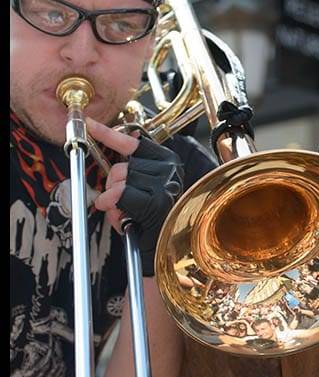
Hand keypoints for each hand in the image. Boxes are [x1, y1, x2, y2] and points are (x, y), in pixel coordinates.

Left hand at [89, 118, 183, 275]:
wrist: (165, 251)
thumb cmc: (151, 221)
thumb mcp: (142, 190)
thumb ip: (131, 168)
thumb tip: (123, 139)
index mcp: (169, 163)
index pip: (134, 143)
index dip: (109, 135)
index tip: (89, 125)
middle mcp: (171, 170)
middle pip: (122, 166)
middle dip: (112, 185)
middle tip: (119, 202)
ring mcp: (166, 185)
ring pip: (120, 180)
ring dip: (113, 199)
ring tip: (125, 212)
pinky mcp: (158, 201)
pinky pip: (121, 194)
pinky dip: (113, 205)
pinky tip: (120, 215)